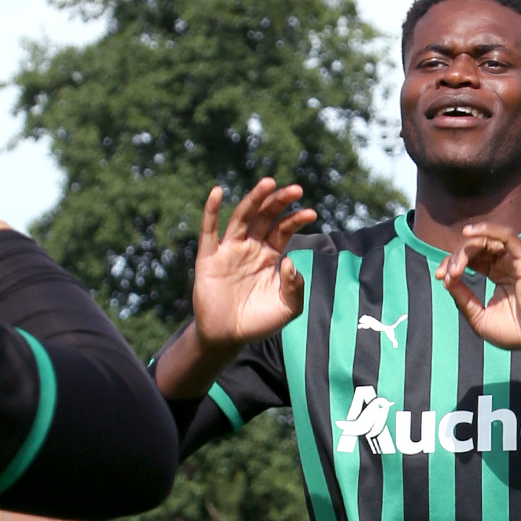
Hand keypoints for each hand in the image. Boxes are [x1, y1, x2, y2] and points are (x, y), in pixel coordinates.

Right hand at [193, 178, 315, 347]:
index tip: (311, 213)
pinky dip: (211, 211)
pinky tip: (217, 192)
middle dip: (279, 201)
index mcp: (269, 256)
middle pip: (265, 216)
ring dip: (254, 199)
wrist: (228, 338)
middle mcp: (250, 248)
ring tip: (268, 183)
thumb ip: (295, 288)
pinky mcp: (209, 259)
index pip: (283, 229)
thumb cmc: (258, 322)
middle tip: (295, 188)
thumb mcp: (287, 309)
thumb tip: (290, 261)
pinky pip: (209, 232)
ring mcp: (229, 251)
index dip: (295, 219)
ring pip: (242, 218)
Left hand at [437, 226, 520, 351]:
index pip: (471, 258)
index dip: (453, 263)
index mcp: (497, 274)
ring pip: (487, 240)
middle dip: (456, 257)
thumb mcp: (479, 317)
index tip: (441, 276)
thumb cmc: (514, 332)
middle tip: (446, 273)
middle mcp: (506, 263)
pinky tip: (468, 233)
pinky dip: (487, 229)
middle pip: (476, 247)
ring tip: (455, 266)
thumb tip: (446, 280)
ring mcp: (516, 259)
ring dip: (466, 249)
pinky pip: (506, 236)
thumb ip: (463, 298)